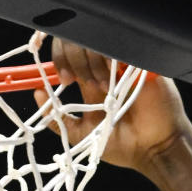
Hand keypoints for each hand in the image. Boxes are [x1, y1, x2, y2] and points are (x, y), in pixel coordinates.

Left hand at [33, 39, 191, 173]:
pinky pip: (122, 47)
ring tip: (100, 86)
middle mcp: (105, 69)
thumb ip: (59, 120)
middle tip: (77, 79)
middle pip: (80, 41)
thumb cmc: (123, 145)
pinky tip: (111, 74)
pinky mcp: (141, 63)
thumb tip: (37, 96)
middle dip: (73, 58)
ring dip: (92, 62)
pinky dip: (112, 57)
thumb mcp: (82, 136)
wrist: (154, 149)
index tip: (64, 78)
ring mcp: (123, 64)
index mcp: (90, 81)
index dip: (61, 58)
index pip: (68, 54)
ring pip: (98, 41)